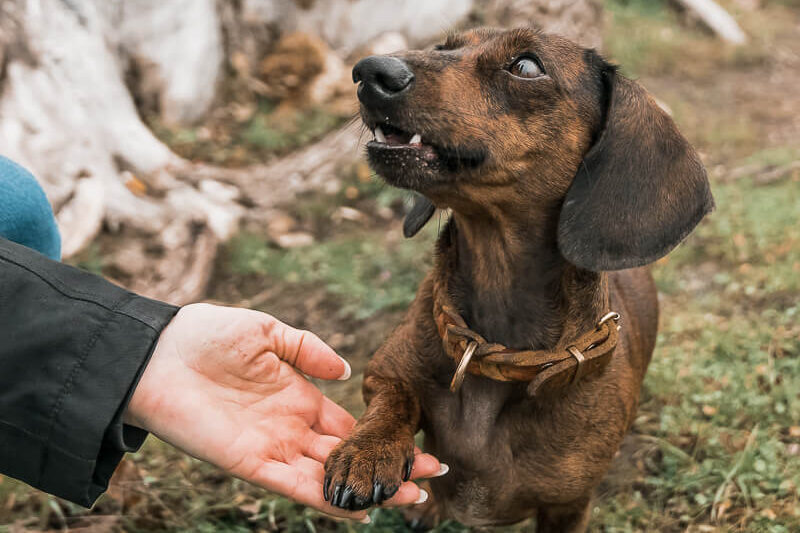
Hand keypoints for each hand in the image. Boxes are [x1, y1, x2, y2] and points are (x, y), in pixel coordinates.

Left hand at [124, 303, 441, 520]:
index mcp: (297, 395)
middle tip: (430, 477)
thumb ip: (308, 349)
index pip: (347, 425)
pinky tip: (362, 508)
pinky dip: (329, 499)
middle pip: (348, 455)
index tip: (417, 445)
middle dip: (388, 467)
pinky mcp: (251, 463)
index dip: (381, 437)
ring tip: (411, 497)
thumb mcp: (267, 330)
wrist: (157, 353)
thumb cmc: (205, 335)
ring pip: (331, 477)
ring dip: (369, 489)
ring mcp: (273, 447)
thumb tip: (346, 372)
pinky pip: (296, 487)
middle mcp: (291, 426)